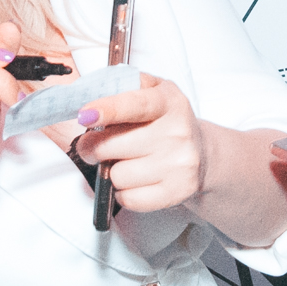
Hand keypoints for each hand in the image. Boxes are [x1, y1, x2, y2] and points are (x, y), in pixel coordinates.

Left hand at [69, 73, 207, 212]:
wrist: (201, 152)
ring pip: (117, 175)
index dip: (108, 110)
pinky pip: (129, 199)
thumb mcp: (152, 91)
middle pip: (112, 146)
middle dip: (93, 147)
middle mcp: (178, 132)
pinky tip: (134, 180)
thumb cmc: (165, 121)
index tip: (85, 115)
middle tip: (94, 145)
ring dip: (111, 171)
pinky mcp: (178, 191)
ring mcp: (180, 164)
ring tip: (124, 161)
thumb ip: (122, 86)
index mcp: (168, 102)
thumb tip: (87, 101)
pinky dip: (123, 192)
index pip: (135, 105)